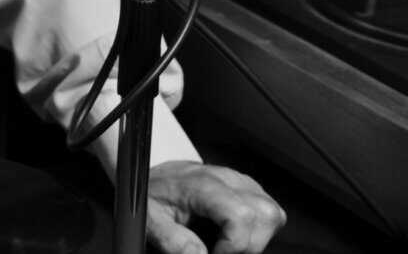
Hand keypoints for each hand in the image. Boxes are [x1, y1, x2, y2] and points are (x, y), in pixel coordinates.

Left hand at [147, 161, 286, 253]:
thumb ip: (174, 241)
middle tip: (220, 249)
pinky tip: (232, 233)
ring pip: (271, 213)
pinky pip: (267, 210)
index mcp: (202, 184)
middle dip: (248, 245)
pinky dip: (256, 228)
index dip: (234, 245)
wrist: (152, 177)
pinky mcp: (245, 186)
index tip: (215, 253)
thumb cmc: (152, 196)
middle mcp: (226, 178)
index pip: (241, 216)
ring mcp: (238, 180)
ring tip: (226, 243)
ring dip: (255, 237)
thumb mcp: (150, 221)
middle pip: (265, 215)